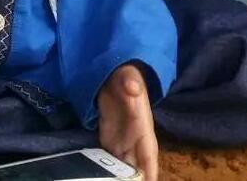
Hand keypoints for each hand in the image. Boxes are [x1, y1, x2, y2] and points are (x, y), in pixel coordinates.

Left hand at [98, 64, 157, 180]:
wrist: (114, 76)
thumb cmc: (126, 78)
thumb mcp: (129, 78)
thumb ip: (131, 83)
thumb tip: (132, 87)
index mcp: (144, 130)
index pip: (149, 157)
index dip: (148, 174)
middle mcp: (135, 142)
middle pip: (135, 169)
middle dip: (133, 180)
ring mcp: (121, 143)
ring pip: (122, 168)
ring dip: (119, 178)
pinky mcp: (108, 141)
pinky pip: (108, 161)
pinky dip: (105, 171)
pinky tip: (98, 176)